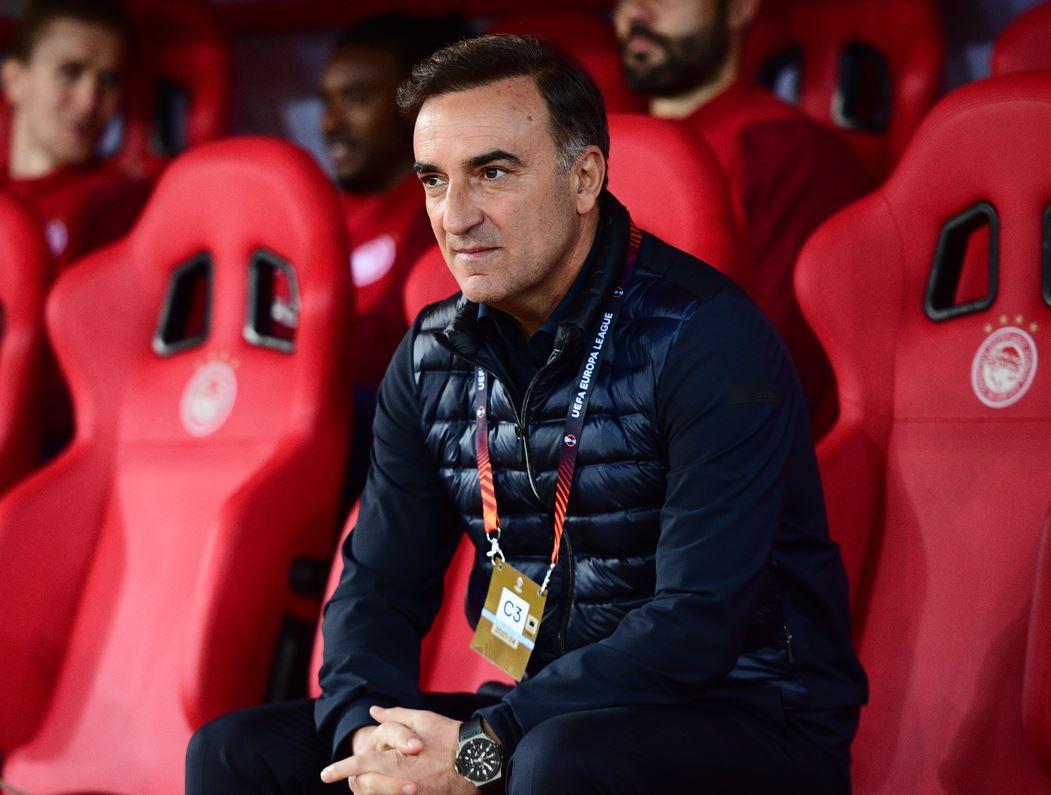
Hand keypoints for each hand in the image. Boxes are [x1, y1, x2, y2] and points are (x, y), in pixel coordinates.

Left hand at [321, 706, 478, 793]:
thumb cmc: (449, 736)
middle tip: (349, 779)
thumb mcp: (422, 719)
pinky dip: (386, 794)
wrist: (478, 759)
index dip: (340, 769)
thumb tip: (374, 712)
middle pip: (364, 789)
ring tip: (363, 785)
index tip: (326, 773)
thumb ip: (395, 715)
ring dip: (369, 792)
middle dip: (353, 784)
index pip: (360, 766)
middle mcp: (400, 784)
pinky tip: (384, 789)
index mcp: (396, 761)